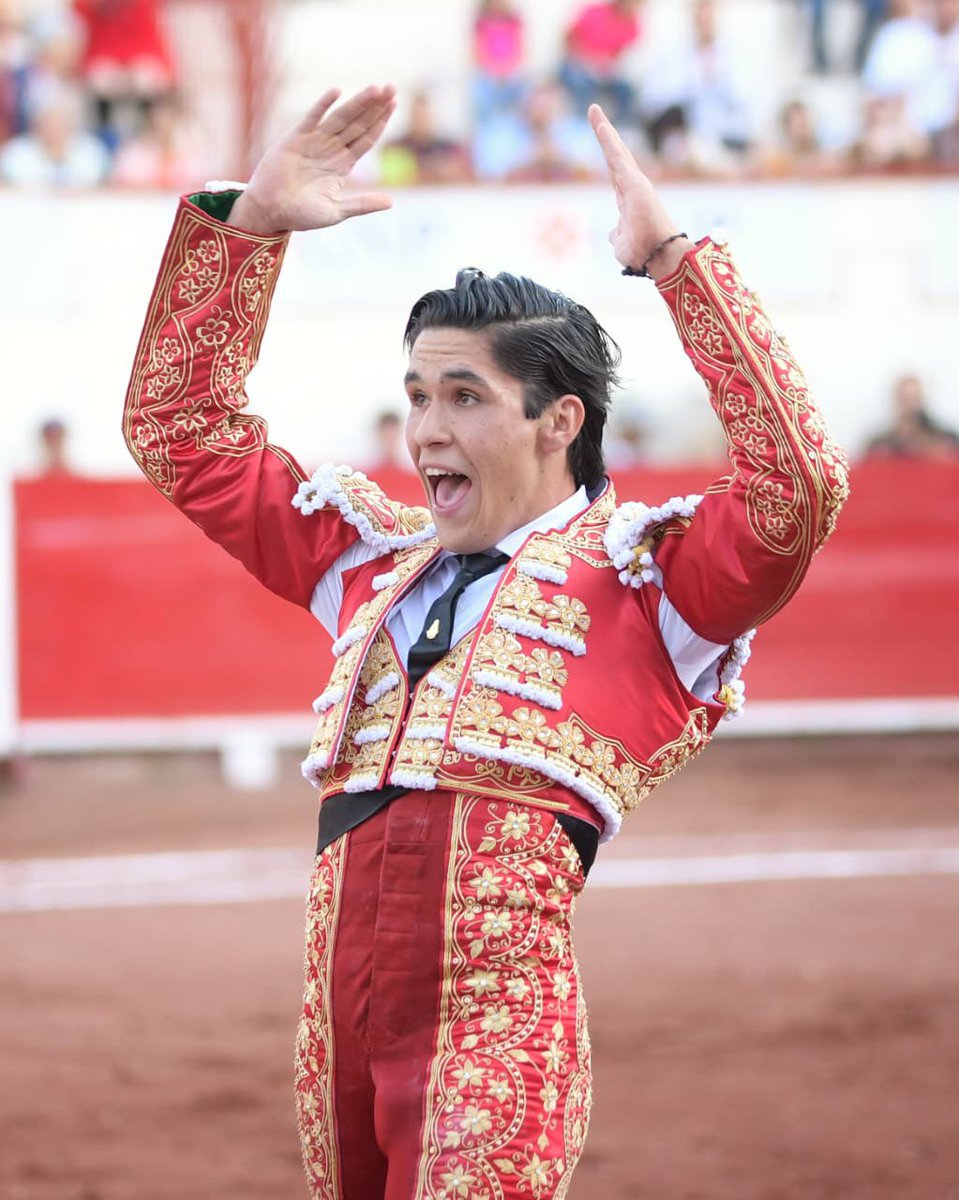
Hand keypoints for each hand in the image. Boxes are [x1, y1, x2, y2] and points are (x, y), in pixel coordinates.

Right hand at [229, 85, 396, 234]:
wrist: (270, 212)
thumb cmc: (301, 215)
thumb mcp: (337, 211)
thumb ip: (362, 204)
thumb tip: (391, 202)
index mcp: (342, 165)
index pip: (366, 139)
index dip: (380, 122)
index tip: (395, 104)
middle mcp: (330, 149)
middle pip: (358, 123)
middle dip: (375, 106)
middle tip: (392, 87)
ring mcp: (314, 141)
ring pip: (341, 117)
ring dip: (358, 102)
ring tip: (376, 88)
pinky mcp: (295, 138)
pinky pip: (312, 118)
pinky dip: (323, 105)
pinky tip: (336, 91)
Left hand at [588, 104, 690, 279]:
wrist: (660, 258)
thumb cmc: (644, 255)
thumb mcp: (622, 245)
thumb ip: (617, 234)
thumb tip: (614, 232)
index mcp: (629, 202)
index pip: (615, 174)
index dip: (608, 156)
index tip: (600, 137)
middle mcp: (632, 189)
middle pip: (615, 157)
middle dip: (605, 135)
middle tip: (594, 112)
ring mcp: (635, 184)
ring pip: (616, 152)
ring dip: (604, 130)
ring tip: (593, 110)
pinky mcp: (635, 183)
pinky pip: (618, 157)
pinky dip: (608, 141)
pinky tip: (599, 125)